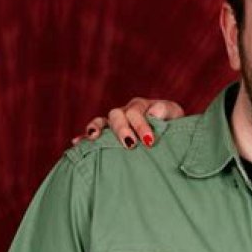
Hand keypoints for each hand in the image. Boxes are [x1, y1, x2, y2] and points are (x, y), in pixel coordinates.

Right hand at [71, 97, 185, 148]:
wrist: (171, 135)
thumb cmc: (173, 125)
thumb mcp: (175, 116)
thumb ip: (166, 111)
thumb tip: (153, 113)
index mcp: (141, 107)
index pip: (136, 112)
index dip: (141, 125)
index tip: (148, 141)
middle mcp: (125, 112)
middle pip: (117, 115)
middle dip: (122, 130)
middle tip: (130, 144)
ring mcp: (114, 123)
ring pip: (102, 122)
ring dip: (96, 128)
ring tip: (93, 137)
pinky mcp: (107, 136)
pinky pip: (93, 135)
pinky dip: (84, 138)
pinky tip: (76, 143)